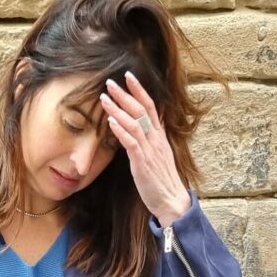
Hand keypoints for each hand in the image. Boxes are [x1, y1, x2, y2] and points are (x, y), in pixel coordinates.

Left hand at [100, 71, 190, 225]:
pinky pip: (132, 144)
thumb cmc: (162, 178)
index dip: (139, 90)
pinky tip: (111, 122)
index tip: (128, 76)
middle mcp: (156, 139)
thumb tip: (152, 118)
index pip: (150, 106)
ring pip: (134, 124)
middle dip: (125, 95)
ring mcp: (150, 150)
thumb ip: (154, 135)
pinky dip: (121, 131)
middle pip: (141, 111)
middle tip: (110, 82)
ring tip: (104, 98)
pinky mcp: (143, 163)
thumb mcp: (160, 152)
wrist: (171, 200)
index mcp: (159, 135)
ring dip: (118, 109)